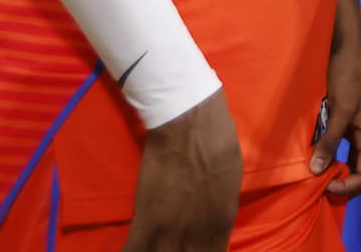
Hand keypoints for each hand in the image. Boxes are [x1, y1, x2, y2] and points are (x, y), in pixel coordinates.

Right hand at [122, 91, 242, 250]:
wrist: (190, 121)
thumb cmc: (217, 143)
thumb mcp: (230, 182)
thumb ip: (220, 212)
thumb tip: (214, 231)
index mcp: (223, 221)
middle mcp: (200, 232)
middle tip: (171, 249)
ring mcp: (173, 229)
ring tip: (151, 249)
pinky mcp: (147, 221)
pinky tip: (130, 250)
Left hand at [312, 0, 360, 197]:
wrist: (348, 46)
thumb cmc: (346, 75)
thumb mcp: (338, 108)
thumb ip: (329, 140)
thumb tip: (316, 171)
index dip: (349, 186)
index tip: (324, 185)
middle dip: (348, 184)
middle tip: (322, 186)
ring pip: (359, 159)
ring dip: (342, 171)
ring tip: (319, 173)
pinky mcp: (352, 116)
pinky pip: (349, 146)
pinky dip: (337, 156)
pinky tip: (320, 153)